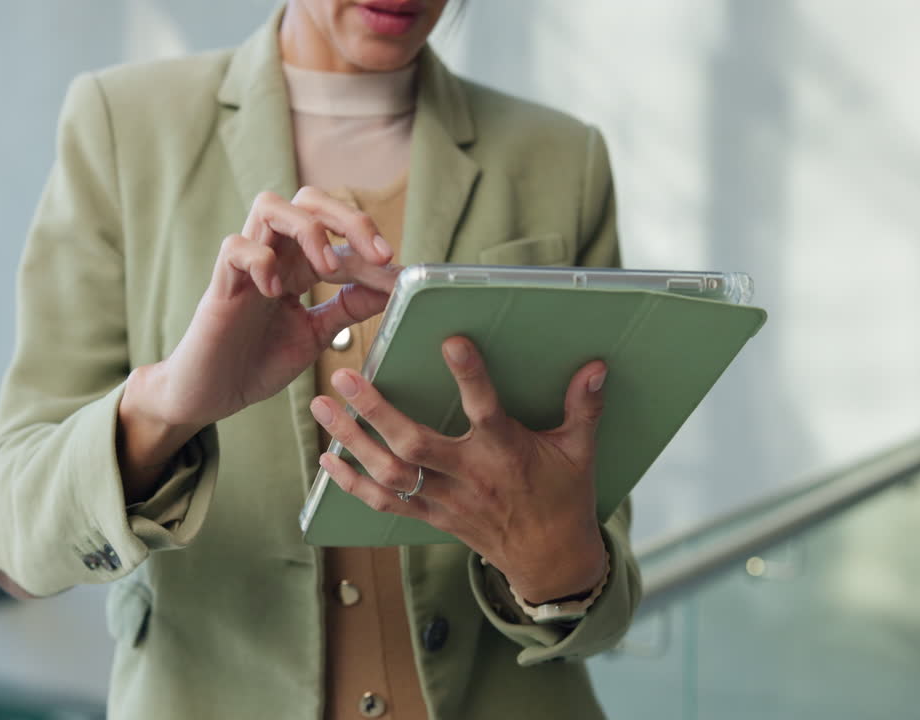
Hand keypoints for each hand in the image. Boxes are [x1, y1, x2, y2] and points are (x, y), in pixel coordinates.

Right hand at [117, 187, 400, 494]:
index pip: (339, 234)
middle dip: (347, 218)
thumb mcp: (315, 335)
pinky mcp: (220, 286)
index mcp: (298, 266)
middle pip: (308, 200)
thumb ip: (347, 309)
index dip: (372, 247)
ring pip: (269, 206)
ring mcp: (245, 268)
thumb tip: (392, 287)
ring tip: (326, 268)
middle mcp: (274, 257)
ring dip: (307, 229)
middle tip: (376, 254)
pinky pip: (234, 247)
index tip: (400, 273)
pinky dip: (260, 261)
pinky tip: (276, 292)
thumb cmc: (256, 363)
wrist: (210, 396)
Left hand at [312, 337, 608, 602]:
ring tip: (322, 407)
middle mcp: (470, 475)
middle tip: (344, 377)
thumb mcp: (579, 451)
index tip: (450, 341)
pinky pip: (385, 503)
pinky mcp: (431, 515)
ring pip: (390, 472)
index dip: (470, 376)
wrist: (550, 560)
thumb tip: (597, 366)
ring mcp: (445, 499)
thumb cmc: (564, 497)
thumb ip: (584, 407)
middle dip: (375, 411)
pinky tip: (327, 459)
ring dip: (352, 441)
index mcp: (506, 453)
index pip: (486, 410)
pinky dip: (352, 484)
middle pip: (414, 444)